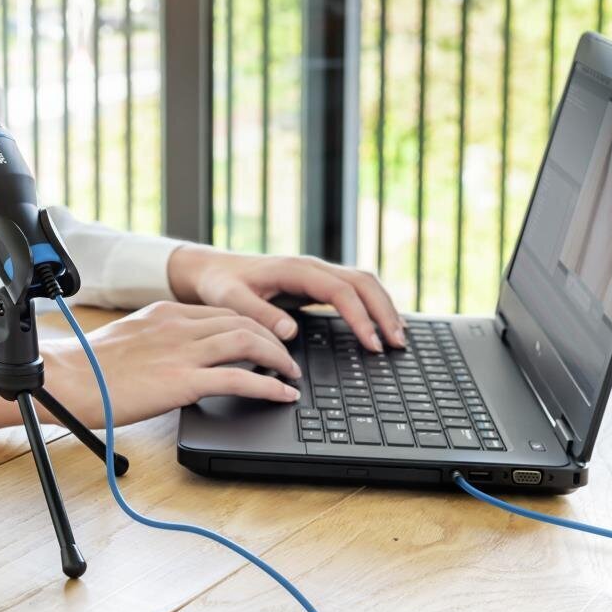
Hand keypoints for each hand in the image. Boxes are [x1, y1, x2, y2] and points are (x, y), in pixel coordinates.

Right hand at [0, 301, 300, 431]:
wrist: (64, 380)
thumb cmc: (86, 370)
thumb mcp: (127, 342)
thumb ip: (156, 343)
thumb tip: (172, 361)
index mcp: (164, 313)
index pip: (222, 312)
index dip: (253, 325)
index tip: (266, 339)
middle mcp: (178, 325)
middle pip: (243, 321)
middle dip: (273, 339)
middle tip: (287, 358)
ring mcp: (181, 351)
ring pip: (249, 342)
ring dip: (278, 359)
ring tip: (291, 375)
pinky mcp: (182, 381)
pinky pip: (239, 379)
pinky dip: (269, 386)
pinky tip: (283, 395)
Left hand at [167, 245, 405, 351]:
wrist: (213, 270)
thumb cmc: (220, 284)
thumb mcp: (231, 300)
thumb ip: (259, 314)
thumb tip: (290, 332)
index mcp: (296, 269)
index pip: (341, 291)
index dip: (360, 317)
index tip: (372, 343)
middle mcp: (313, 267)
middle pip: (363, 282)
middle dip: (384, 312)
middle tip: (398, 344)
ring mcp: (317, 274)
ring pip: (364, 283)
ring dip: (384, 307)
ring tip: (398, 338)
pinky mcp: (317, 284)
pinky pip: (354, 290)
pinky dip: (373, 305)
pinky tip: (380, 326)